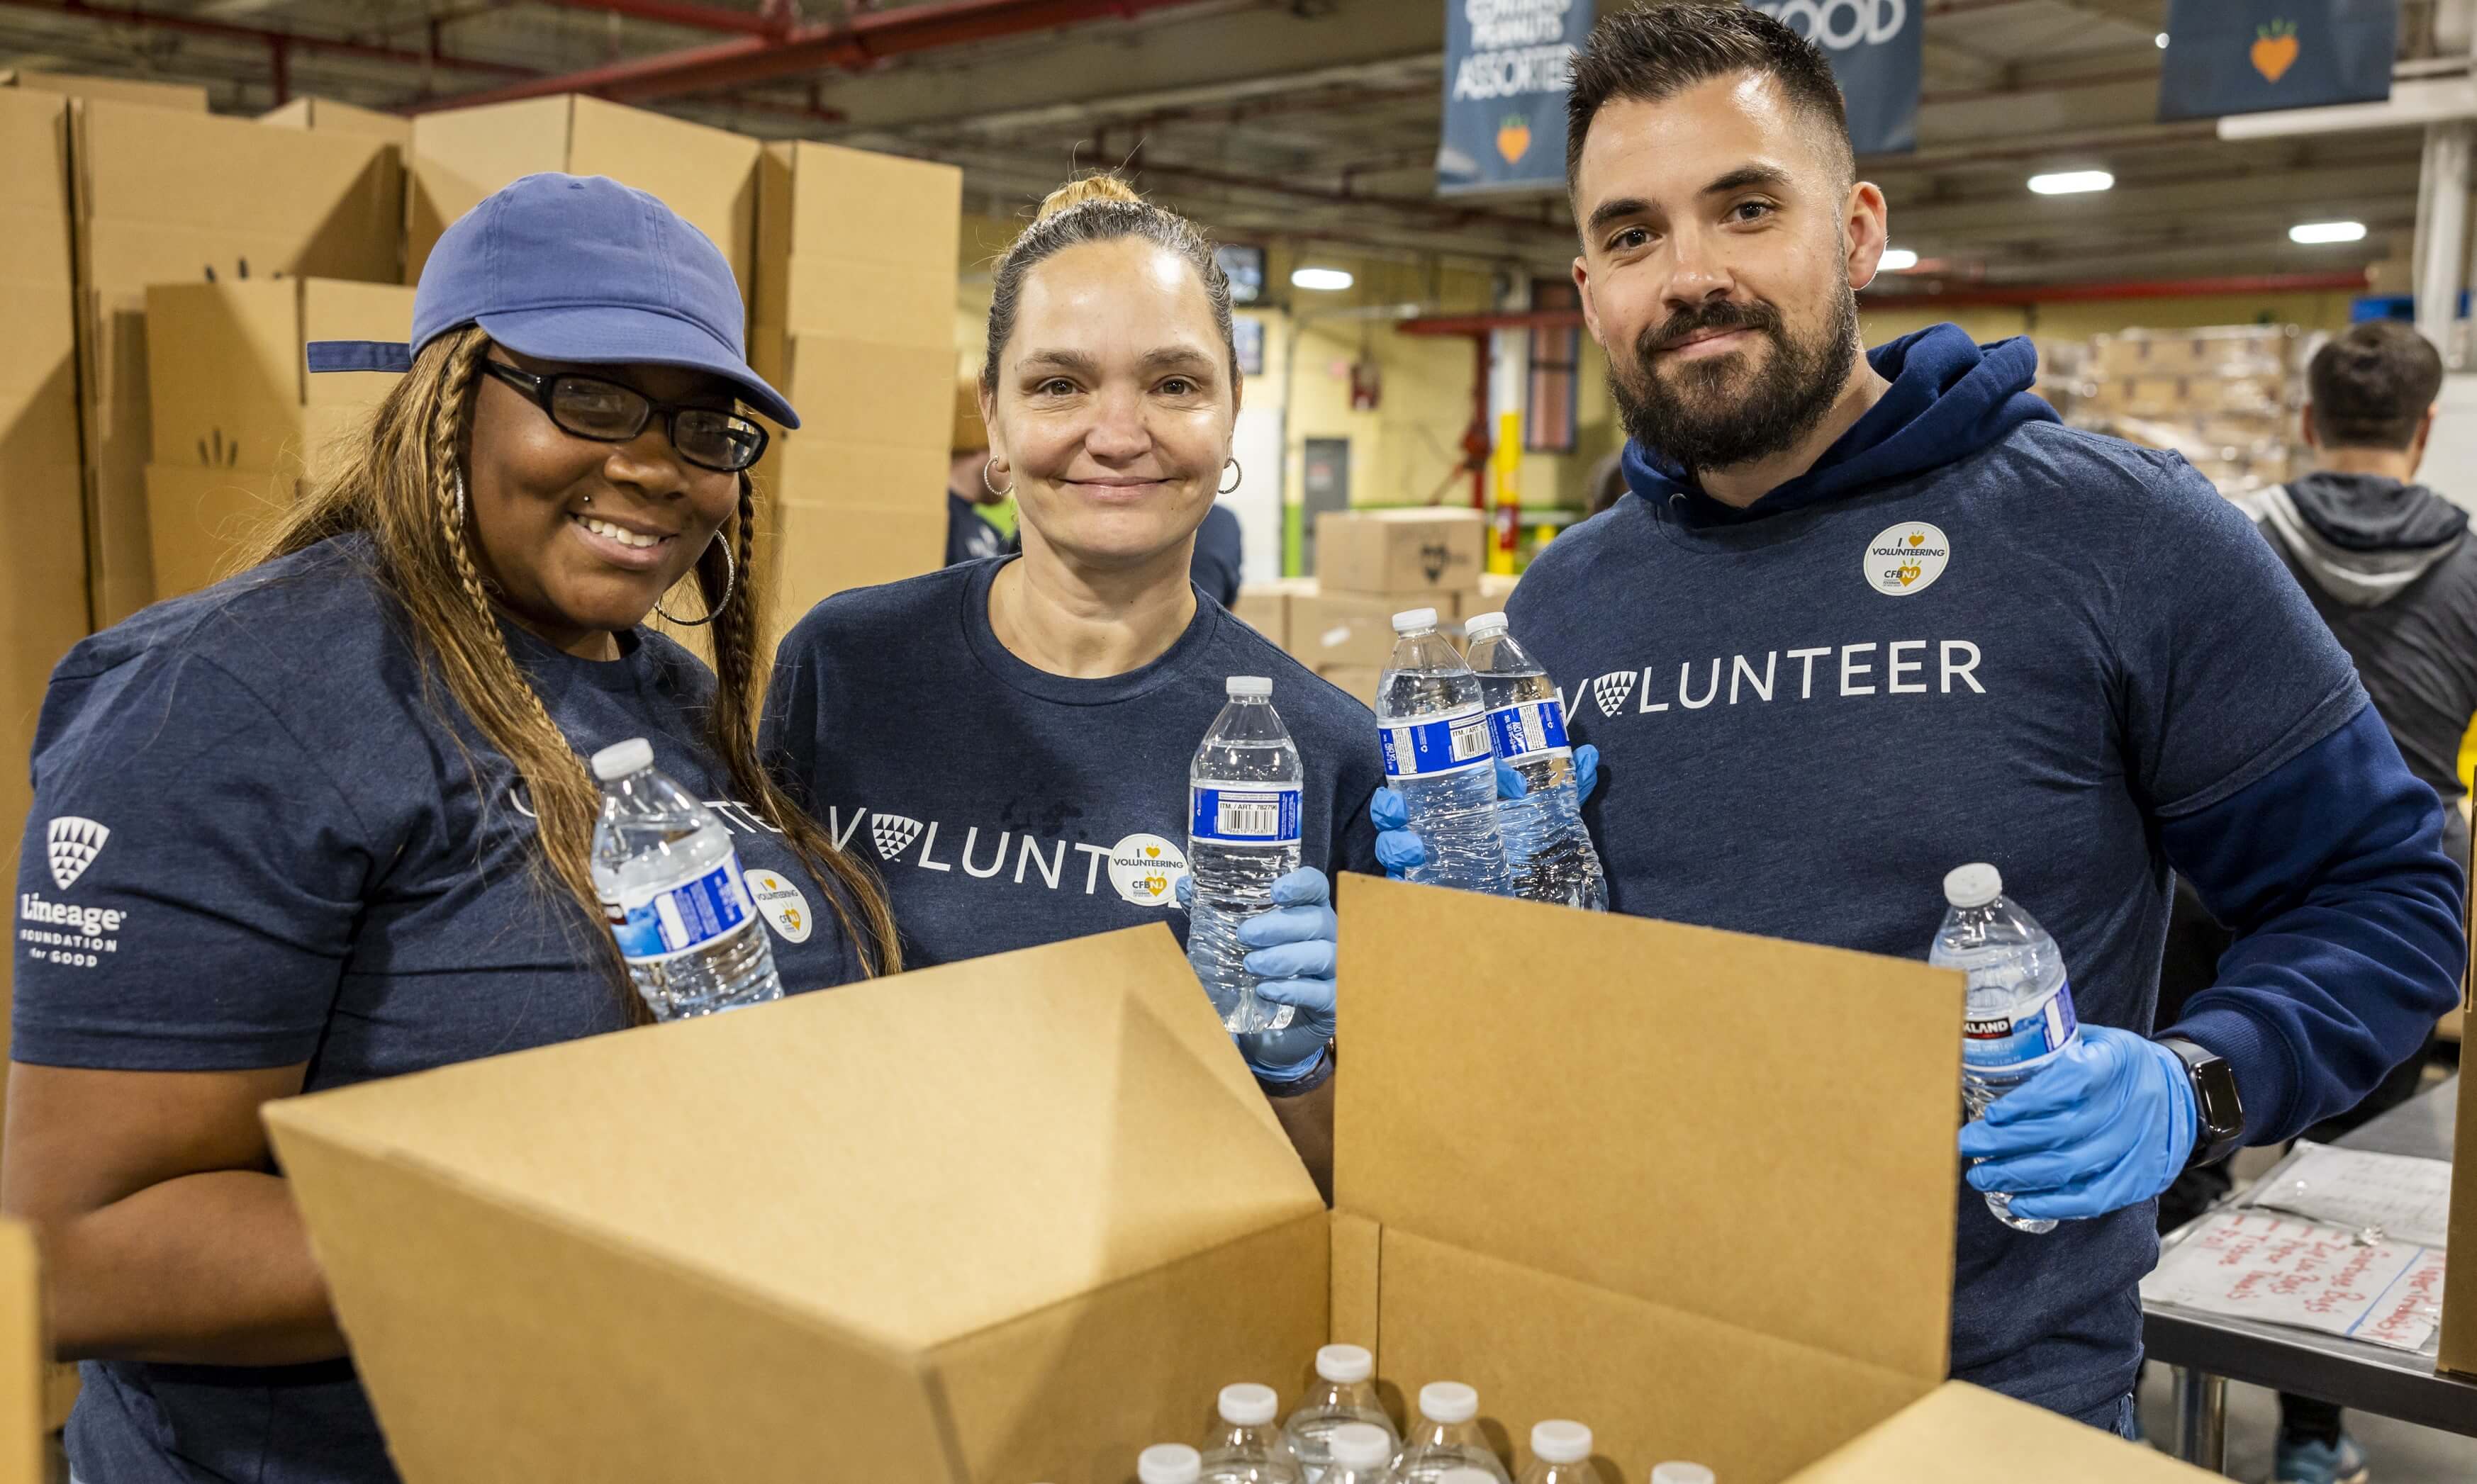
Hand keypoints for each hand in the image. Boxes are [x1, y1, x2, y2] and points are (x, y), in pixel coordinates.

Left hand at [1174, 867, 1335, 1080]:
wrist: (1279, 1032)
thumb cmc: (1263, 972)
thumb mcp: (1239, 942)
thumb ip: (1214, 913)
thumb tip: (1184, 886)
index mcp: (1309, 913)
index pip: (1316, 888)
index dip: (1301, 884)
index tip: (1275, 891)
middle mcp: (1329, 937)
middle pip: (1318, 919)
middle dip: (1282, 925)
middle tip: (1245, 935)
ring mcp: (1337, 970)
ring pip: (1324, 954)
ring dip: (1286, 957)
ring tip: (1251, 965)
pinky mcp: (1334, 1002)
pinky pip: (1322, 992)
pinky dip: (1293, 990)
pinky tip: (1267, 991)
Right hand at [1371, 743, 1598, 877]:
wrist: (1531, 905)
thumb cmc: (1526, 850)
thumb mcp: (1543, 817)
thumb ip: (1563, 789)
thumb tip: (1590, 756)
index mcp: (1450, 807)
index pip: (1425, 785)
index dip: (1422, 776)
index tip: (1417, 783)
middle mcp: (1430, 833)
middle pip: (1396, 816)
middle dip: (1388, 809)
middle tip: (1394, 806)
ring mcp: (1424, 864)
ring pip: (1393, 850)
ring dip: (1393, 846)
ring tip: (1410, 848)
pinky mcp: (1425, 893)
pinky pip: (1400, 888)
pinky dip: (1400, 881)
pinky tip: (1413, 877)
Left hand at [1957, 1026, 2198, 1222]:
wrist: (2185, 1094)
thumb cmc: (2121, 1065)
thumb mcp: (2096, 1039)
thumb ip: (2054, 1048)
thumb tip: (1990, 1053)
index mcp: (2117, 1062)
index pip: (2073, 1082)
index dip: (2031, 1102)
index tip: (1993, 1113)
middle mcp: (2131, 1105)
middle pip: (2063, 1130)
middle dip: (2006, 1143)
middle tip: (1967, 1145)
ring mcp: (2139, 1145)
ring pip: (2072, 1167)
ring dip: (2019, 1175)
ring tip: (1981, 1175)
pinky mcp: (2140, 1178)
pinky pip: (2093, 1198)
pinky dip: (2053, 1204)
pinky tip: (2019, 1201)